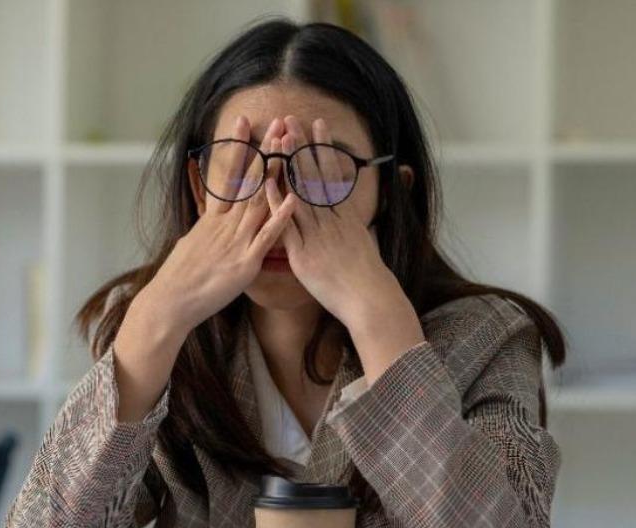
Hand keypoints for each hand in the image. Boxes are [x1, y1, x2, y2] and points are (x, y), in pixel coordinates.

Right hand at [141, 115, 297, 334]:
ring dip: (277, 173)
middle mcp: (225, 224)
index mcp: (213, 219)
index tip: (244, 121)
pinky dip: (280, 218)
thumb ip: (206, 230)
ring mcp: (236, 241)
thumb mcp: (191, 244)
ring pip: (260, 201)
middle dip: (265, 150)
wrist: (170, 302)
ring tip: (290, 147)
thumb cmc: (179, 278)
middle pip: (250, 180)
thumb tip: (208, 221)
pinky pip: (267, 237)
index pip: (228, 174)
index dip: (238, 147)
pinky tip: (293, 198)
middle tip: (278, 122)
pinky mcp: (245, 262)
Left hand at [266, 115, 424, 382]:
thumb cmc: (367, 277)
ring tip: (279, 138)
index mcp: (345, 216)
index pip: (332, 174)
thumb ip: (353, 225)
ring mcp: (316, 235)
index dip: (323, 149)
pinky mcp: (303, 253)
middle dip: (302, 146)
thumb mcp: (364, 243)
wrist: (369, 300)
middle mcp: (331, 220)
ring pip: (300, 192)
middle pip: (314, 176)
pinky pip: (287, 224)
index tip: (317, 126)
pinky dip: (277, 203)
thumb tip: (350, 214)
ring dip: (288, 164)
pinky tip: (267, 183)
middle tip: (292, 119)